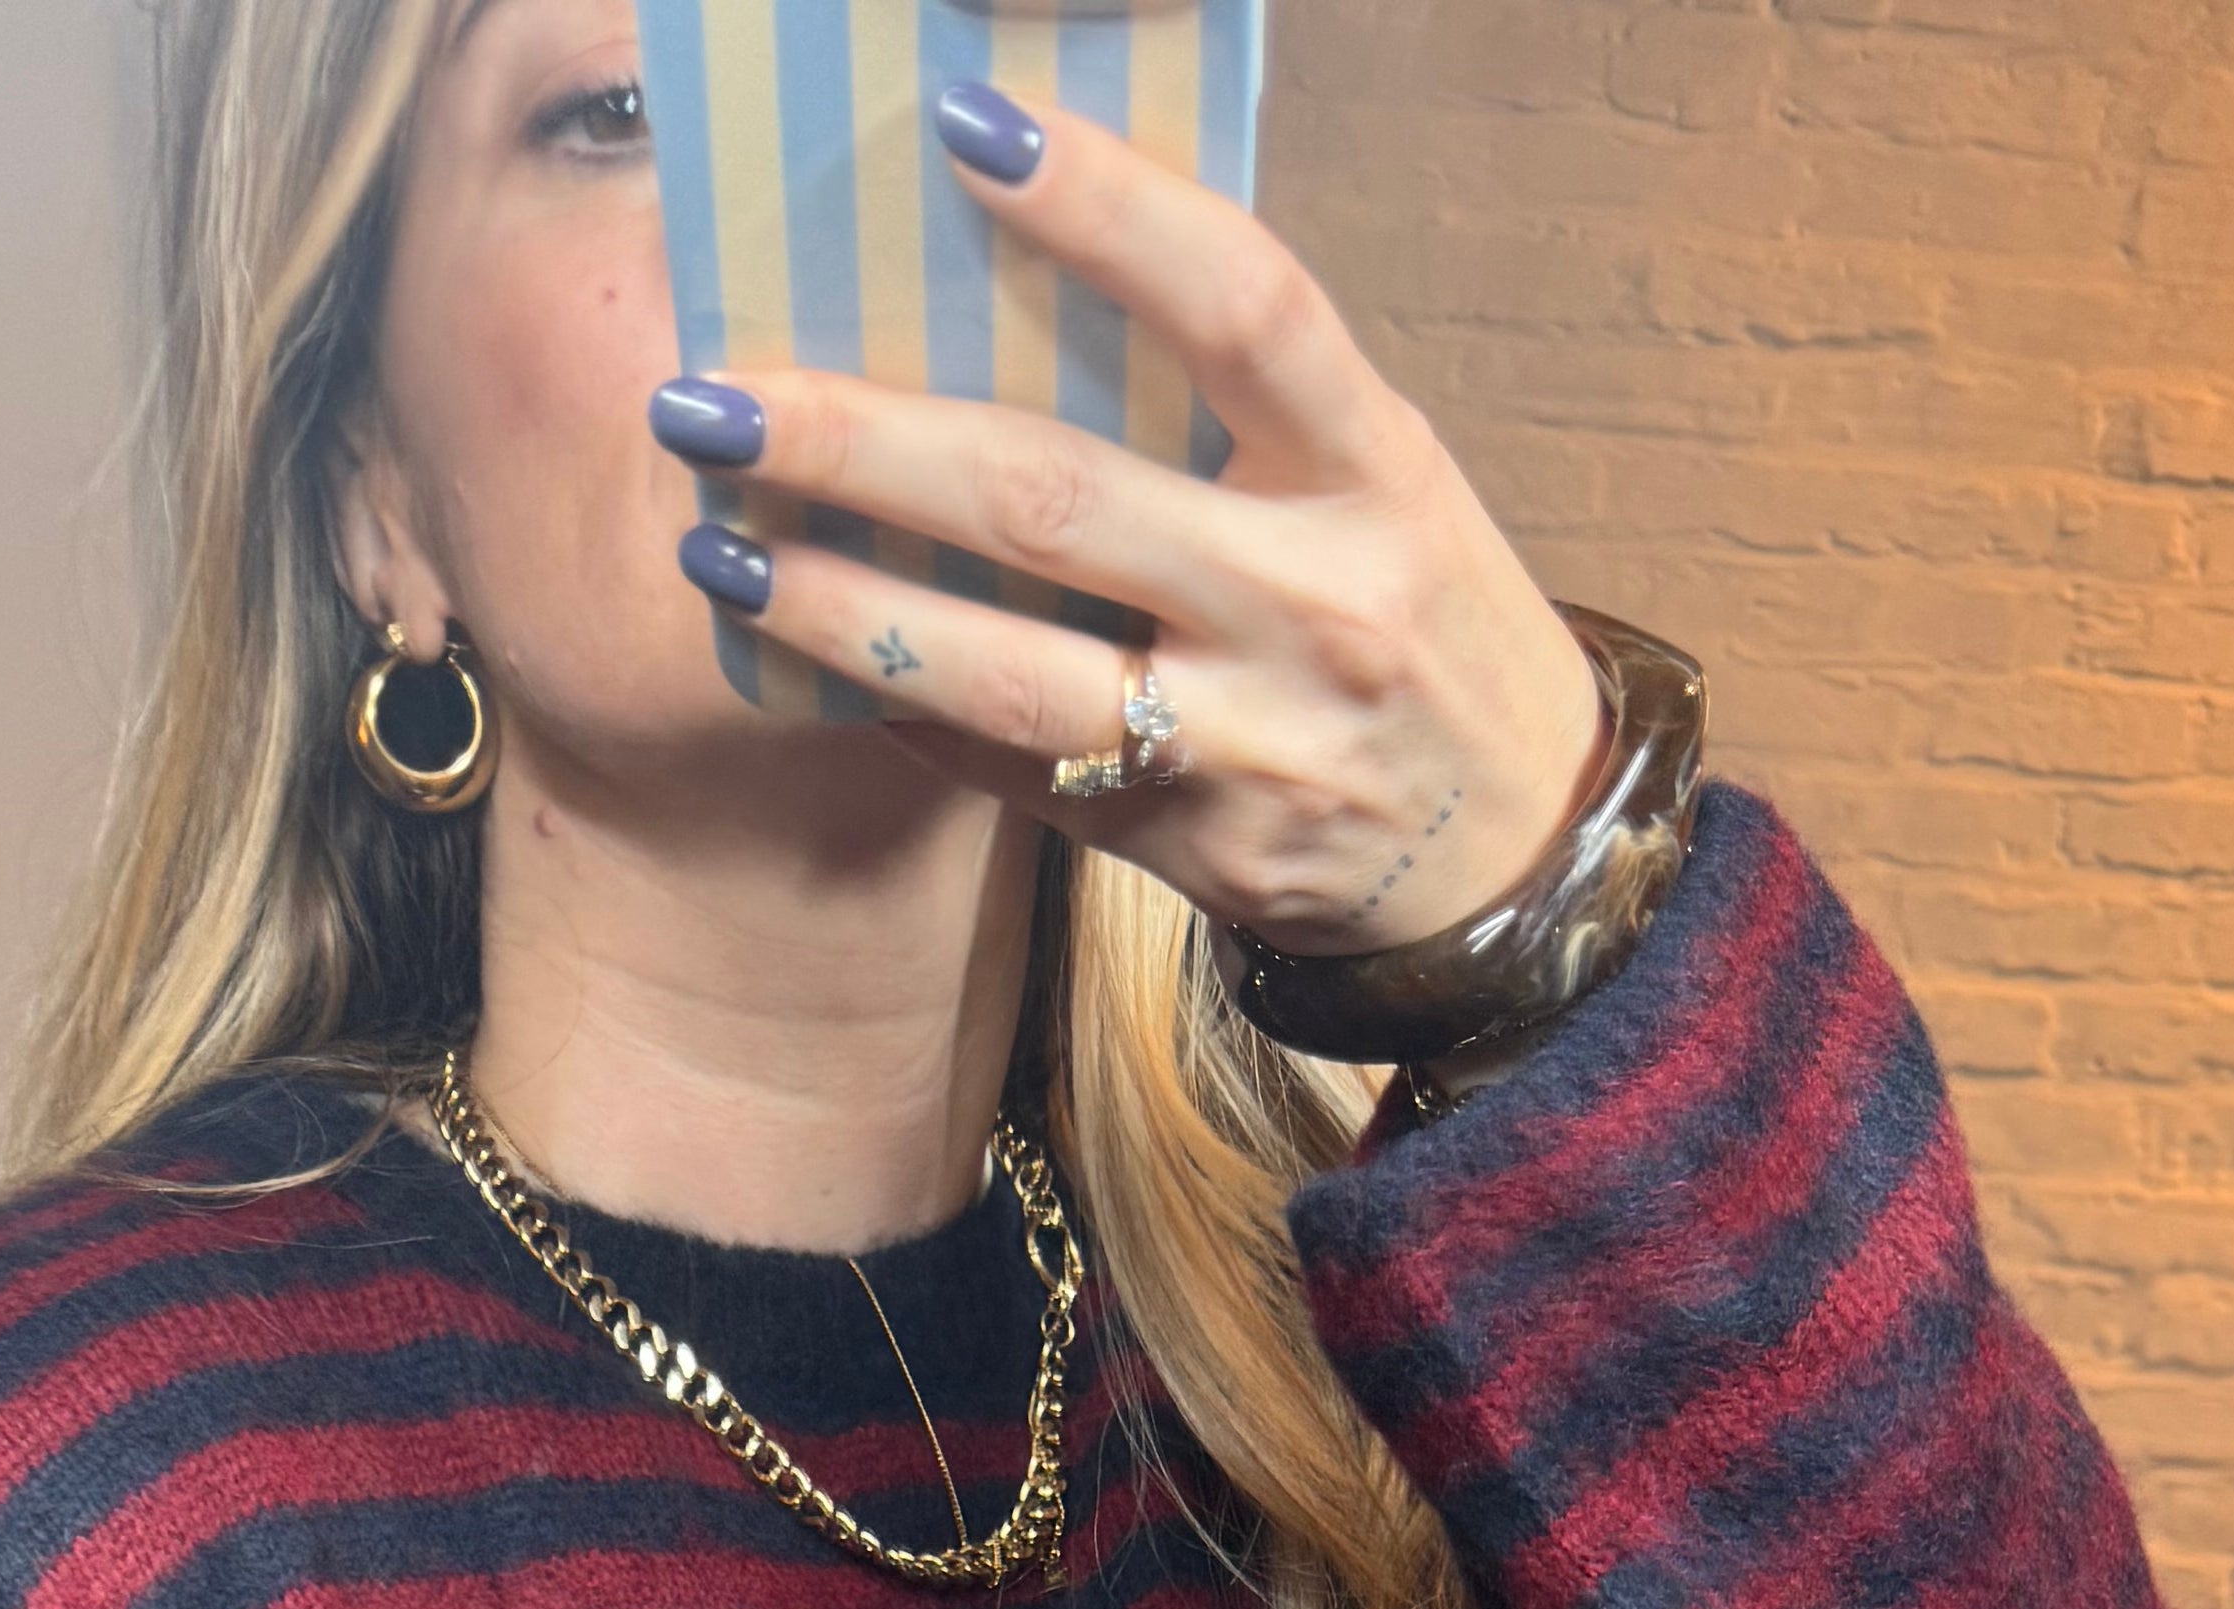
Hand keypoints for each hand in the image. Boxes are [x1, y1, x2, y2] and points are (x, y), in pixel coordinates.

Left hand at [651, 95, 1603, 949]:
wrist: (1520, 861)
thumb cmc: (1422, 625)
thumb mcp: (1381, 478)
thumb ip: (1235, 399)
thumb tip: (1024, 276)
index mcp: (1375, 469)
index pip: (1242, 305)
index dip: (1104, 209)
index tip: (962, 123)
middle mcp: (1314, 604)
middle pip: (1058, 502)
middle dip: (867, 446)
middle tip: (713, 398)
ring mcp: (1248, 743)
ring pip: (1009, 669)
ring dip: (844, 607)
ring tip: (715, 548)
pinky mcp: (1190, 849)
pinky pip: (1015, 773)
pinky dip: (902, 711)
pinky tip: (805, 657)